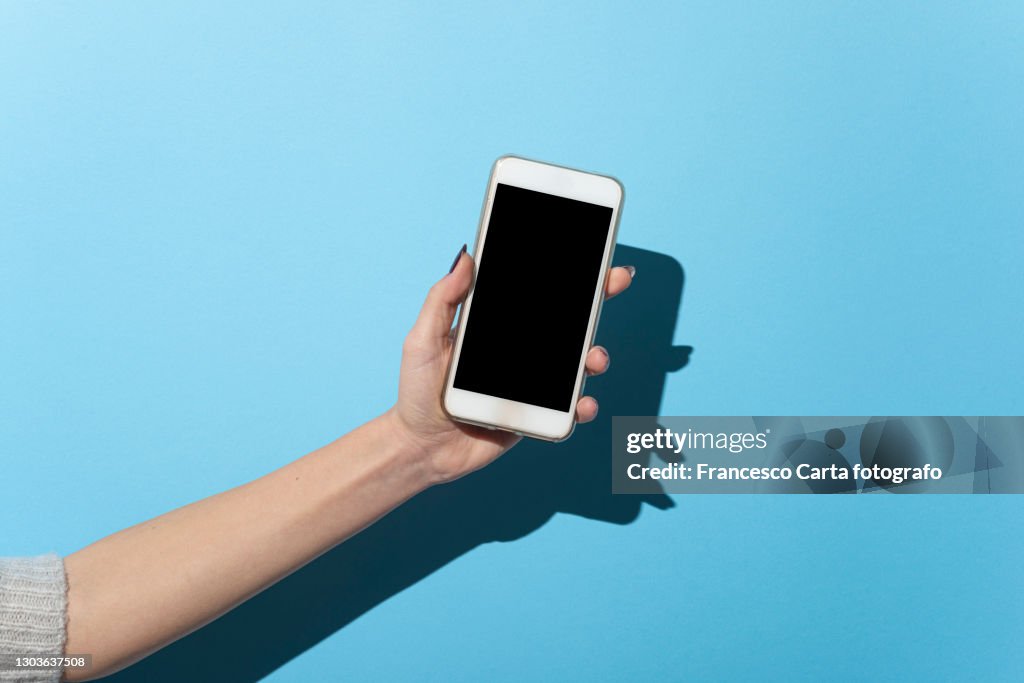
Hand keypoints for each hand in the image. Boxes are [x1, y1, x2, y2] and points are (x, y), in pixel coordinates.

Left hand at [385, 245, 634, 484]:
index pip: (538, 295)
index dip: (566, 274)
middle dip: (598, 297)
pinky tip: (581, 403)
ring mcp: (533, 382)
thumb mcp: (424, 339)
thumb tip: (466, 256)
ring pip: (578, 363)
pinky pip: (569, 408)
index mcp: (499, 326)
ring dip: (595, 355)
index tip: (590, 252)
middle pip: (569, 320)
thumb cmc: (417, 391)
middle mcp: (522, 350)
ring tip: (593, 359)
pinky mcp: (537, 414)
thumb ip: (443, 300)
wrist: (420, 446)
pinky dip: (583, 405)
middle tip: (617, 279)